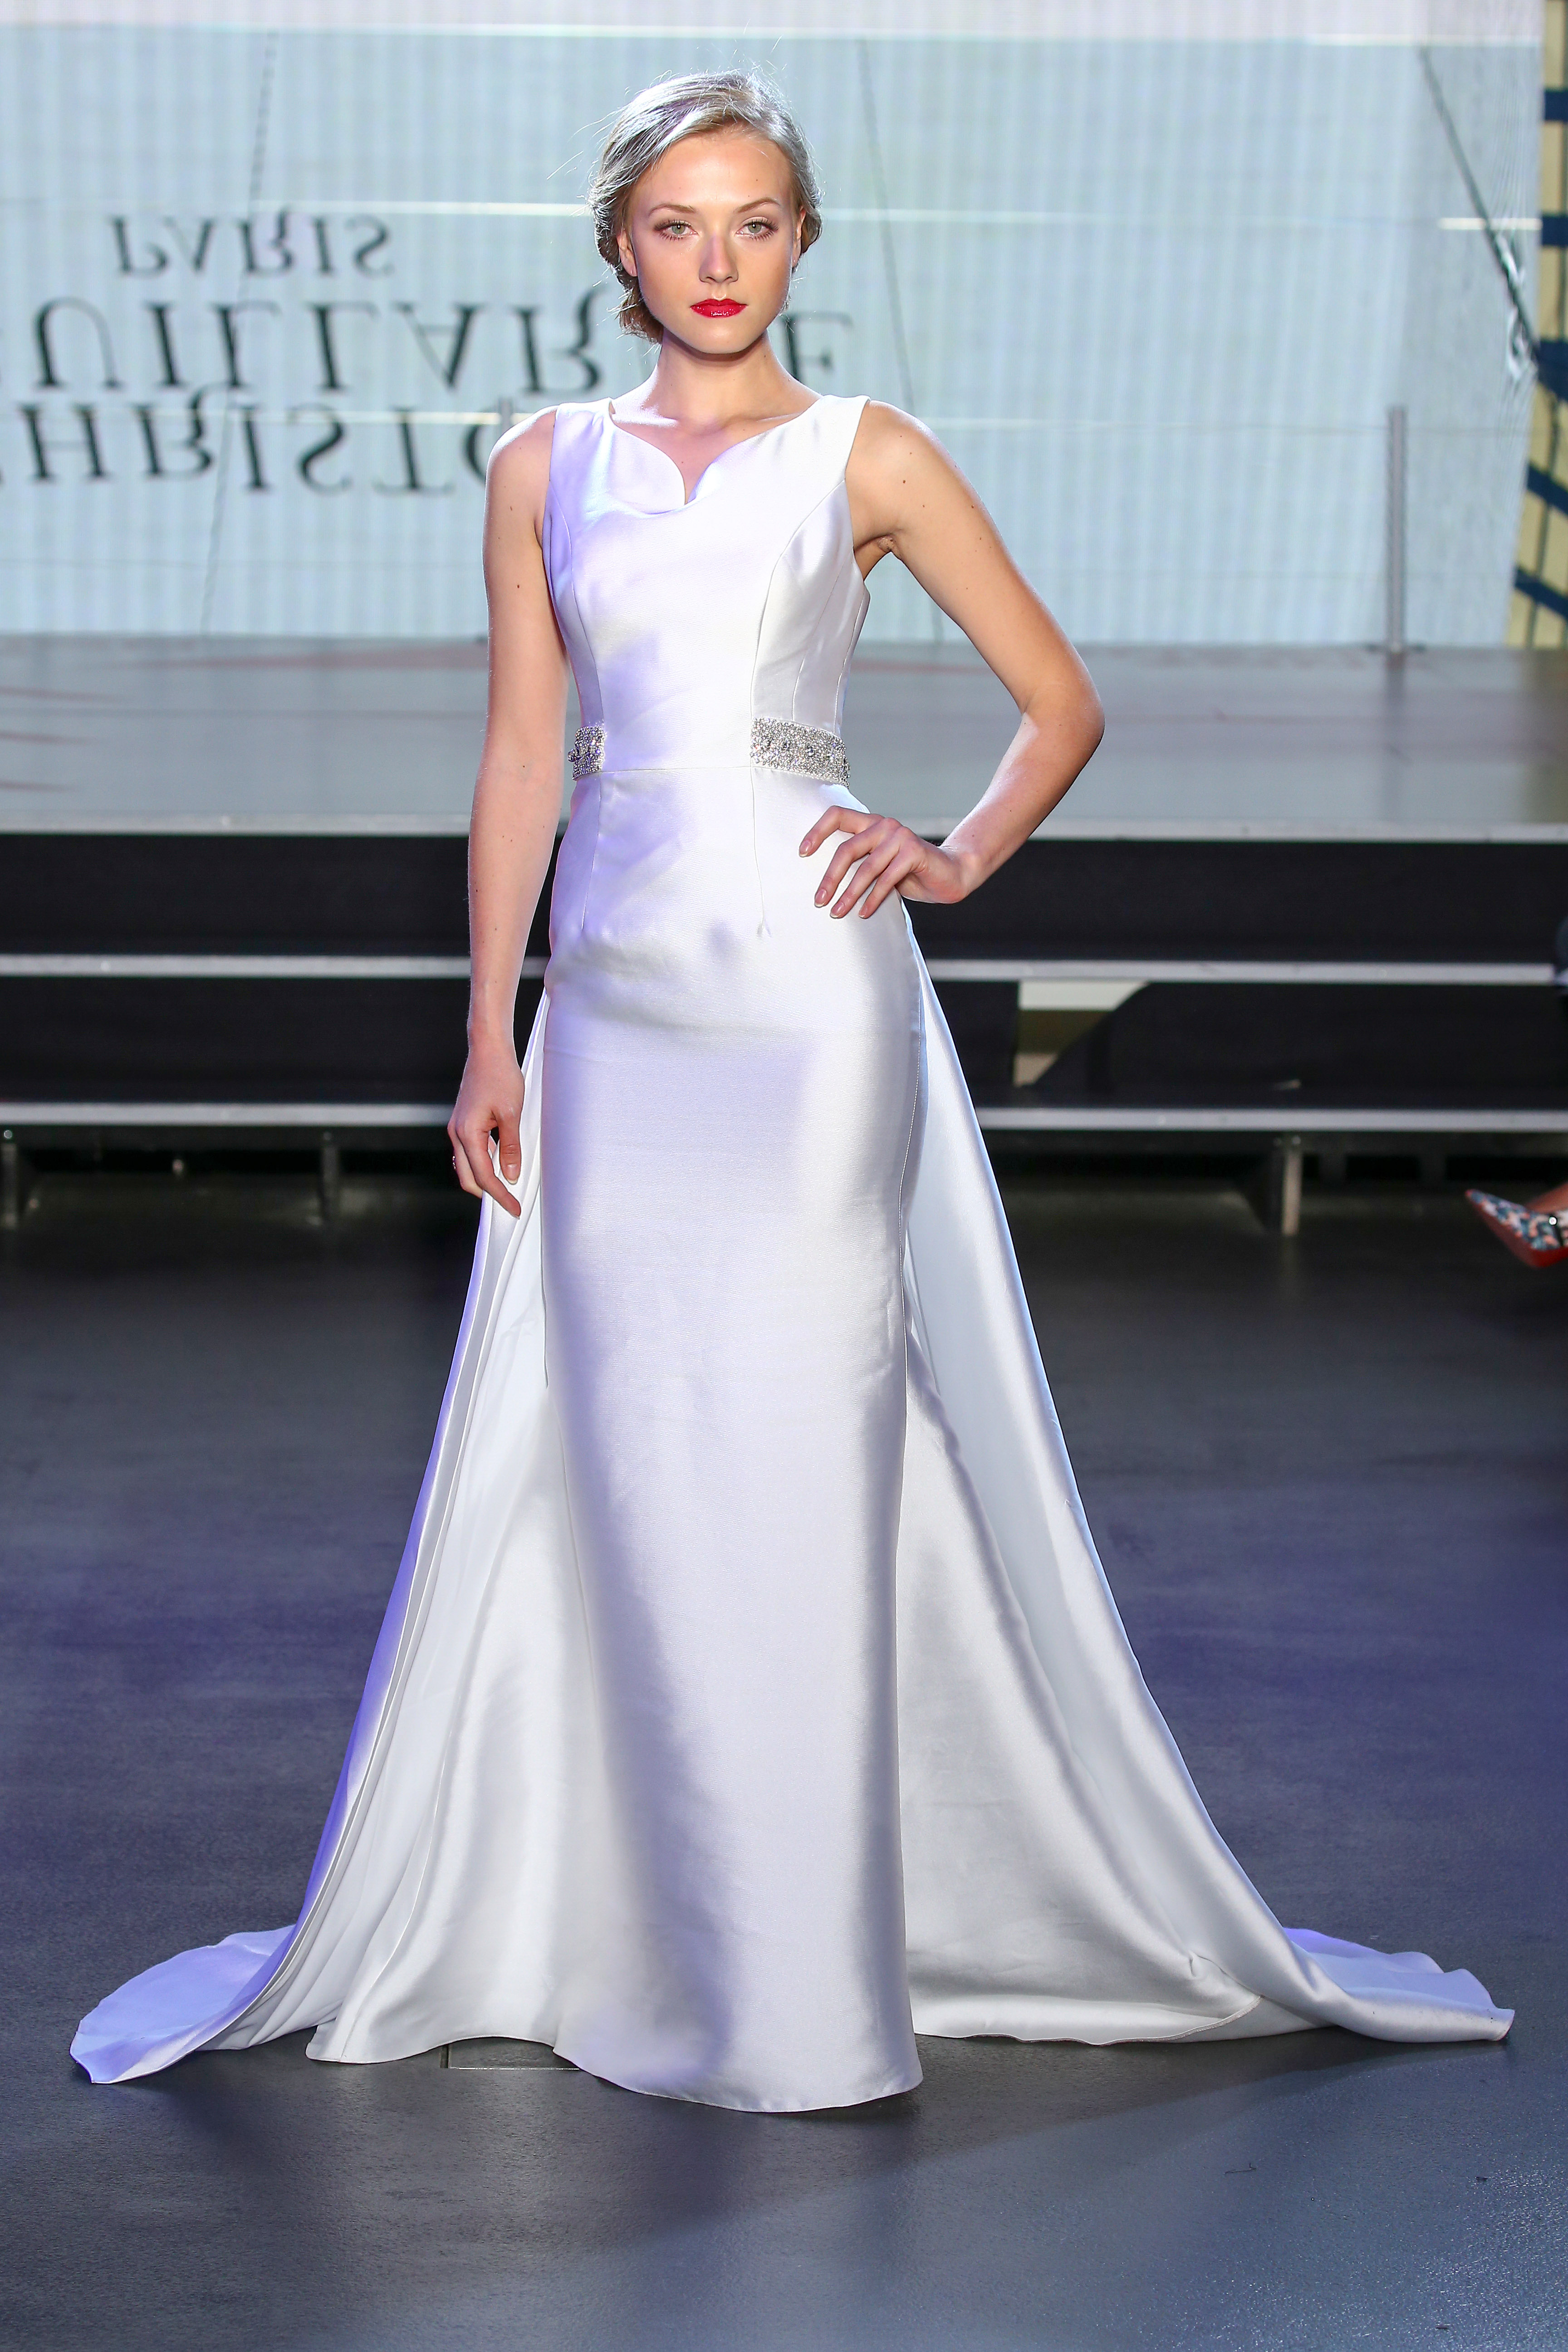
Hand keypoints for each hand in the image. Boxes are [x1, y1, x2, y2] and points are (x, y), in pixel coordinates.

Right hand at [449, 1038, 525, 1218]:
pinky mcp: (463, 1122)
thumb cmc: (500, 1076)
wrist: (488, 1050)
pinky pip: (470, 1151)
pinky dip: (483, 1163)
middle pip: (467, 1177)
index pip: (482, 1176)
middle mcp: (457, 1133)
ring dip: (485, 1178)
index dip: (499, 1195)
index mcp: (467, 1133)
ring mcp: (458, 1128)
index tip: (514, 1208)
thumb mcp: (512, 1114)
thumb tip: (510, 1174)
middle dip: (487, 1193)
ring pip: (467, 1165)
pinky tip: (500, 1163)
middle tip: (509, 1203)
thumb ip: (510, 1147)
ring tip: (508, 1185)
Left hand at [799, 807, 974, 918]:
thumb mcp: (878, 866)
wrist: (950, 874)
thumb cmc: (909, 873)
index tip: (802, 853)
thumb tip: (824, 884)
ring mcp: (900, 836)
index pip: (837, 815)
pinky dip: (872, 899)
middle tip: (819, 900)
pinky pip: (886, 879)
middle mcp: (883, 825)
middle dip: (830, 877)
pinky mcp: (914, 852)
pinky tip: (864, 913)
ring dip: (849, 894)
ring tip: (836, 912)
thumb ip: (858, 864)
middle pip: (847, 848)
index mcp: (871, 823)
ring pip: (865, 867)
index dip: (817, 831)